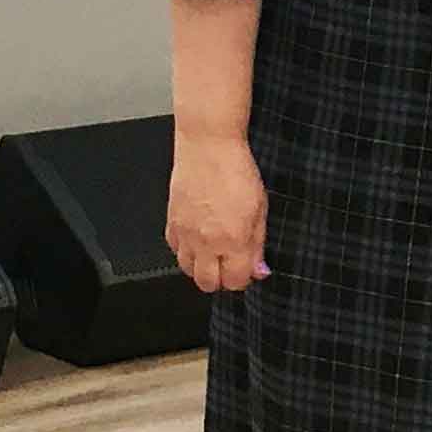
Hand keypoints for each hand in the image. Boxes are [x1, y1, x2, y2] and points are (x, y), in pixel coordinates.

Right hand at [168, 133, 268, 294]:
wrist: (207, 147)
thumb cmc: (235, 170)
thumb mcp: (260, 208)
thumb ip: (257, 244)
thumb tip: (258, 270)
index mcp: (234, 240)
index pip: (235, 282)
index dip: (243, 279)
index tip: (246, 269)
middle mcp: (206, 242)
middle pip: (208, 284)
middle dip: (221, 279)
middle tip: (229, 264)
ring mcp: (185, 234)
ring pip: (188, 270)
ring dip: (201, 267)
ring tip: (213, 252)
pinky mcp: (171, 223)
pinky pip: (175, 250)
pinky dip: (185, 250)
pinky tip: (197, 238)